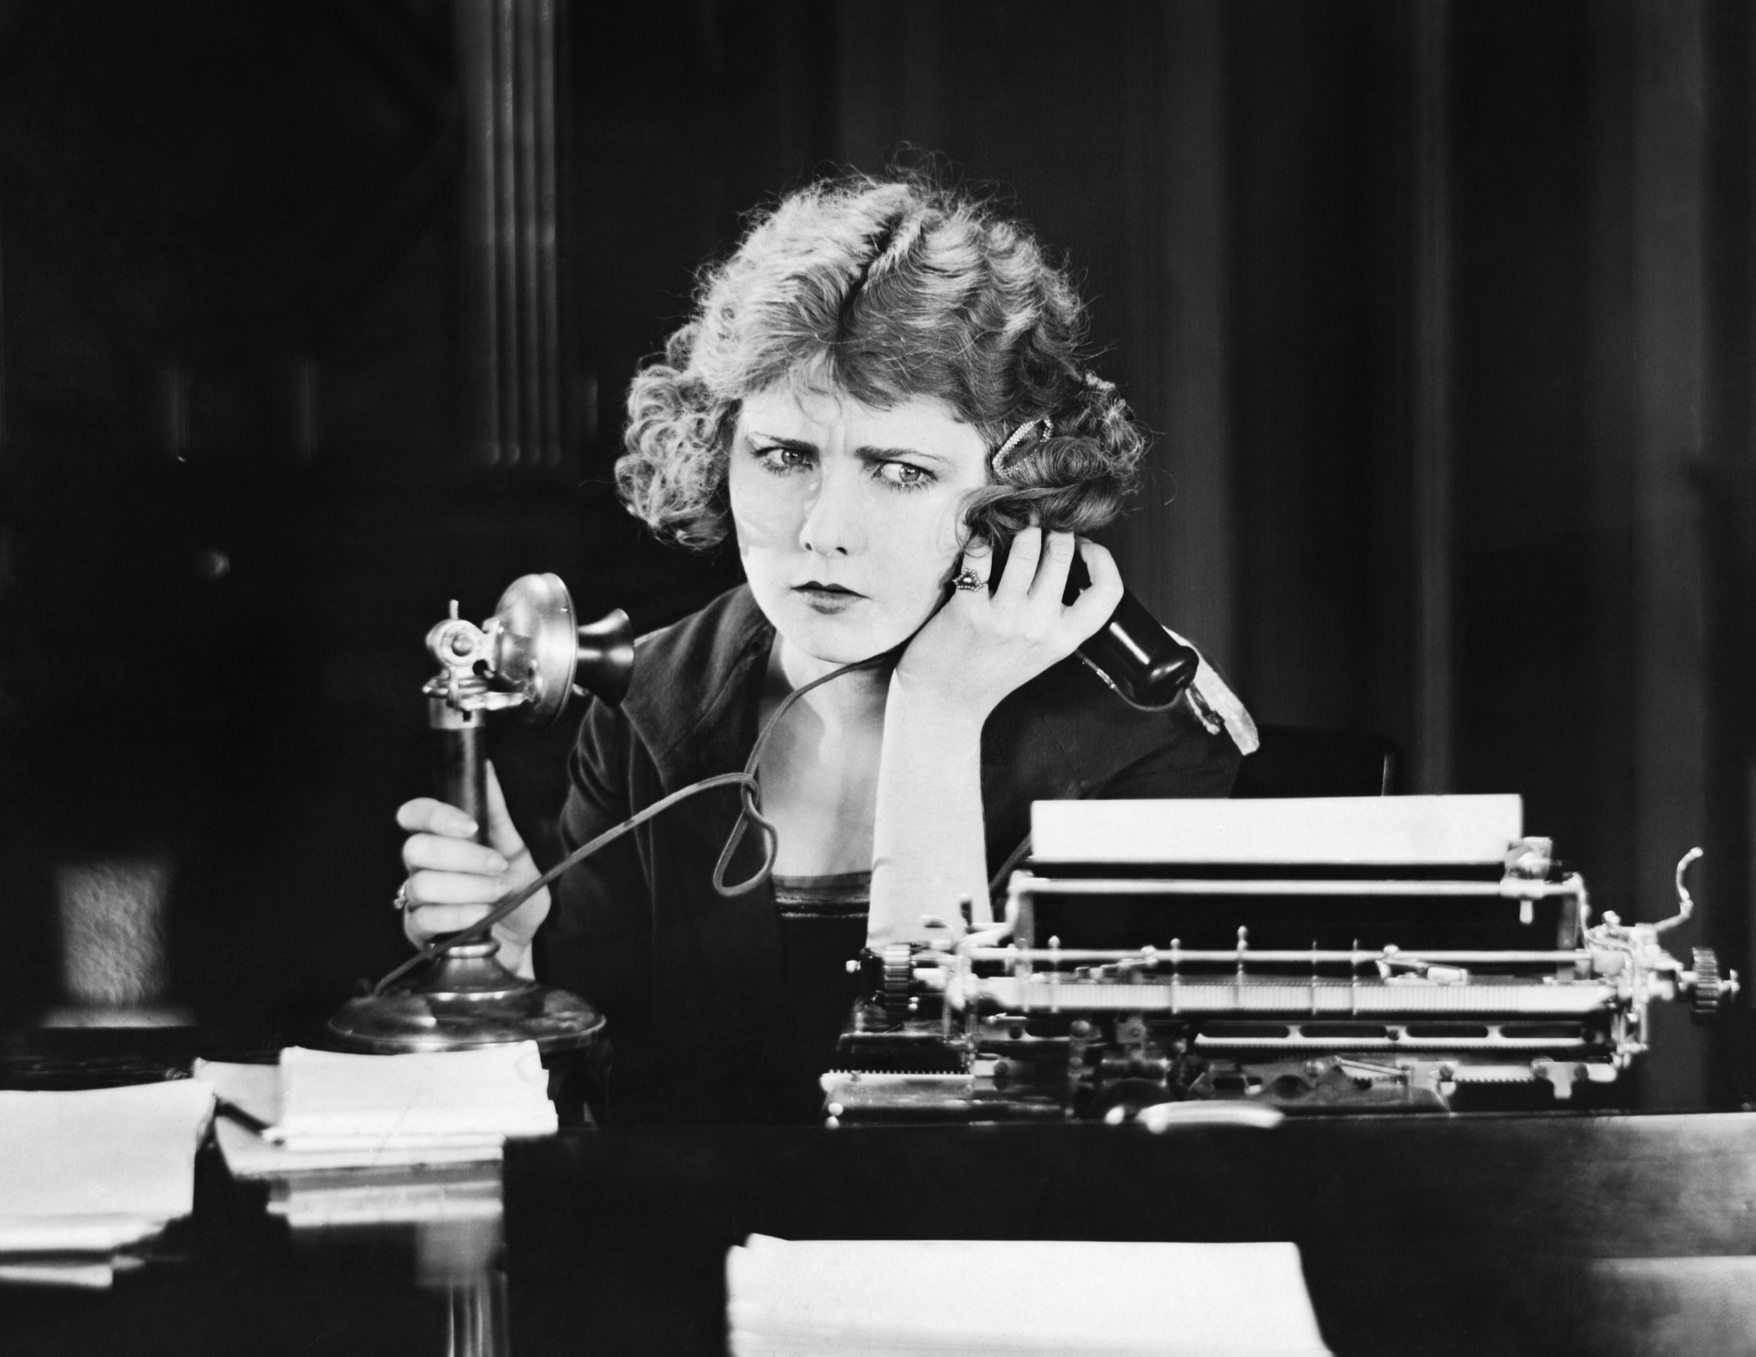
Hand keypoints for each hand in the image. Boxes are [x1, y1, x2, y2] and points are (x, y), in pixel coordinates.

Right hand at [395, 761, 548, 966]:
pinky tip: (483, 916)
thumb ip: (497, 815)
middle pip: (415, 849)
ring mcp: (415, 899)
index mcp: (440, 840)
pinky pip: (426, 918)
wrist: (522, 941)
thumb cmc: (516, 896)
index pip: (413, 814)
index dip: (436, 816)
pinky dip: (461, 914)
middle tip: (498, 866)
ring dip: (469, 888)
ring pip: (422, 883)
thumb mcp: (516, 852)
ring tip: (498, 893)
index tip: (471, 827)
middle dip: (465, 857)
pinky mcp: (417, 931)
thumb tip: (486, 769)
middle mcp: (421, 867)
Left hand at [894, 526, 1123, 722]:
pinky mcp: (968, 612)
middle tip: (1040, 524)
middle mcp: (1039, 628)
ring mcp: (1004, 620)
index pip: (1109, 591)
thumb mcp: (1042, 650)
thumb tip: (1067, 556)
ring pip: (1026, 548)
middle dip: (1054, 528)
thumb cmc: (992, 671)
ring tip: (1013, 525)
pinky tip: (978, 539)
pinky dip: (979, 539)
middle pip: (1062, 554)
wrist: (946, 702)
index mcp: (1065, 639)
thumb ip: (1059, 614)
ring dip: (1021, 527)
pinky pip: (979, 557)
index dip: (1102, 558)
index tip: (1083, 546)